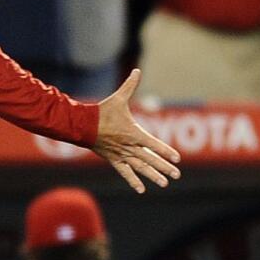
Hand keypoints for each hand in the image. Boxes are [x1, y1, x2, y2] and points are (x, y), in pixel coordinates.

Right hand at [93, 69, 181, 192]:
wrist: (81, 126)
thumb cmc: (101, 111)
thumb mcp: (118, 98)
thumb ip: (130, 85)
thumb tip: (137, 70)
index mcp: (133, 133)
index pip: (154, 144)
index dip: (166, 151)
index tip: (178, 158)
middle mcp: (129, 147)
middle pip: (150, 159)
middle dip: (164, 167)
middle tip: (177, 175)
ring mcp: (122, 155)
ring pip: (140, 168)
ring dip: (153, 175)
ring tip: (165, 183)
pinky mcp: (113, 160)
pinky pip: (125, 172)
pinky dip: (133, 181)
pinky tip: (142, 189)